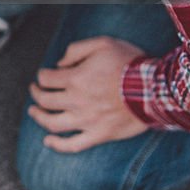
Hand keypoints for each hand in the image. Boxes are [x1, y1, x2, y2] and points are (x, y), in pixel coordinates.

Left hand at [28, 36, 147, 152]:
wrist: (156, 90)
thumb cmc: (129, 64)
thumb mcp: (102, 43)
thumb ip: (75, 49)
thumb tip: (60, 63)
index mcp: (75, 78)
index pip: (46, 78)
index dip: (42, 75)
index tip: (46, 74)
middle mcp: (76, 101)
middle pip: (45, 100)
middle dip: (36, 93)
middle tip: (35, 89)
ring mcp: (87, 121)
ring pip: (52, 123)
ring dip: (38, 117)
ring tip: (34, 111)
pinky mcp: (99, 135)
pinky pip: (73, 145)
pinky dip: (57, 145)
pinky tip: (48, 141)